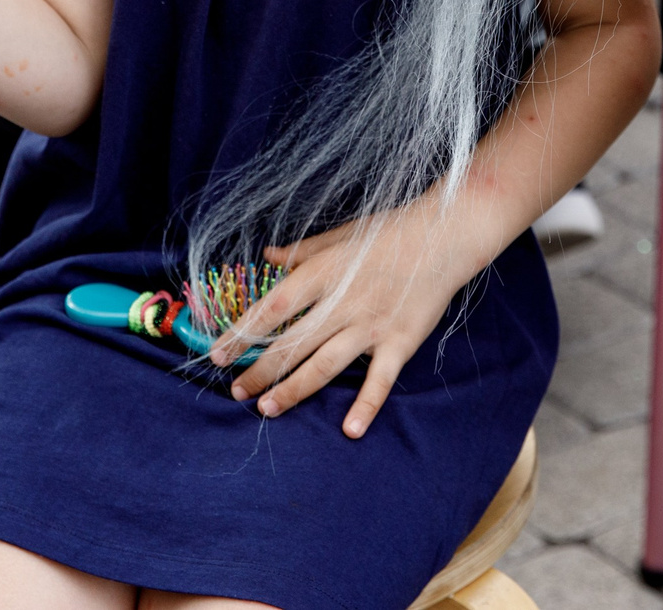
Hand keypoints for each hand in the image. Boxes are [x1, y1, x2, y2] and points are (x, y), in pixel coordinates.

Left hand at [211, 202, 486, 438]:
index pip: (272, 308)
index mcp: (323, 273)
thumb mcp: (340, 235)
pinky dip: (365, 406)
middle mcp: (342, 303)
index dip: (242, 334)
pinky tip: (350, 430)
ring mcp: (371, 325)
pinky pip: (379, 380)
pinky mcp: (400, 341)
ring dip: (294, 390)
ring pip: (324, 365)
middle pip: (292, 344)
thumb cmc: (390, 232)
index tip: (217, 355)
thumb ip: (302, 252)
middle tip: (236, 392)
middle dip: (260, 371)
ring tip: (267, 409)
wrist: (445, 235)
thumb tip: (268, 255)